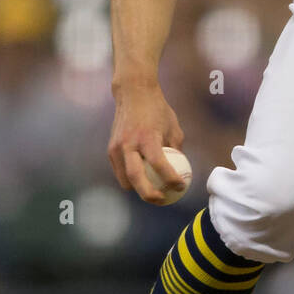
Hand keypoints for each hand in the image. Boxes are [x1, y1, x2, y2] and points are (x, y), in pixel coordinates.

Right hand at [108, 81, 185, 203]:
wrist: (133, 93)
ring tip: (153, 191)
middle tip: (162, 199)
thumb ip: (176, 148)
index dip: (171, 179)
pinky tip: (142, 179)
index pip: (159, 165)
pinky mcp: (110, 149)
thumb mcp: (173, 127)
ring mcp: (117, 147)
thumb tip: (182, 168)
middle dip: (149, 194)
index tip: (180, 186)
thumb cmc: (157, 110)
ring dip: (138, 188)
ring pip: (125, 179)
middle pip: (136, 179)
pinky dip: (130, 178)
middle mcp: (129, 144)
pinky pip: (120, 171)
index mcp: (147, 137)